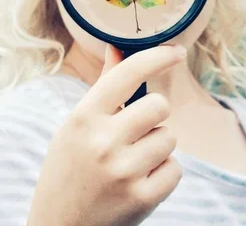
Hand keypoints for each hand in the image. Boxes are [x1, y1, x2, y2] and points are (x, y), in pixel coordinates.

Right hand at [27, 44, 185, 225]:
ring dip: (157, 147)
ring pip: (169, 138)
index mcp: (83, 117)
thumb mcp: (75, 126)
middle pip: (159, 105)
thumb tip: (117, 47)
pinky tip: (138, 182)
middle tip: (136, 131)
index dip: (157, 57)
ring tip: (131, 162)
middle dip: (155, 115)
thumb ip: (103, 87)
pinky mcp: (142, 198)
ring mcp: (123, 171)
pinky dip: (163, 174)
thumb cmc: (69, 169)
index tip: (177, 51)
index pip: (127, 73)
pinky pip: (175, 169)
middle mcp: (102, 141)